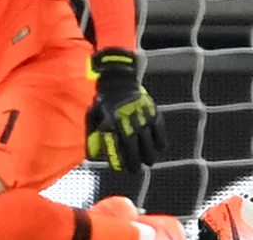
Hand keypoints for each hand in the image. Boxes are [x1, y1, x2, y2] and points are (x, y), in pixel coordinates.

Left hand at [85, 48, 165, 171]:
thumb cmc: (104, 101)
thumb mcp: (93, 115)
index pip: (115, 146)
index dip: (118, 159)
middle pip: (133, 147)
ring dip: (148, 155)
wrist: (119, 81)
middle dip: (134, 162)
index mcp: (111, 121)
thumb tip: (91, 156)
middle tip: (135, 170)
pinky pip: (160, 132)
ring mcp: (142, 117)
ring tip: (148, 162)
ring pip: (148, 142)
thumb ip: (92, 135)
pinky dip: (160, 142)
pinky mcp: (153, 113)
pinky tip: (158, 148)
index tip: (120, 169)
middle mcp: (127, 121)